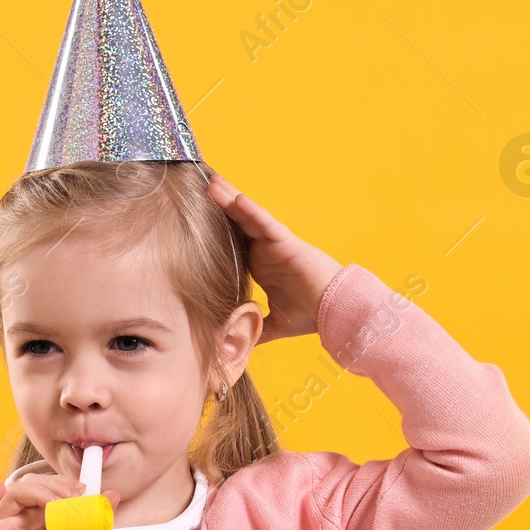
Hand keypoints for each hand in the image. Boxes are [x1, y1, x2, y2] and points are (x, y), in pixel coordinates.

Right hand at [0, 475, 121, 529]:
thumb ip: (94, 516)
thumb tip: (113, 494)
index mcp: (40, 508)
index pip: (47, 482)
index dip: (62, 481)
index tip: (82, 488)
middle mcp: (21, 512)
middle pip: (30, 484)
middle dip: (53, 486)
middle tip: (72, 496)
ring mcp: (5, 523)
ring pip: (12, 493)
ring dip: (35, 492)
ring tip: (54, 503)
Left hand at [206, 172, 343, 343]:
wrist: (336, 314)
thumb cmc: (311, 316)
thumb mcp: (275, 325)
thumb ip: (255, 330)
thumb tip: (234, 346)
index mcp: (260, 266)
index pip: (233, 242)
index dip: (216, 229)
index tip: (193, 219)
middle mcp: (265, 252)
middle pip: (238, 223)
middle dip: (220, 206)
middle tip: (200, 186)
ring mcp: (275, 245)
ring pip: (249, 217)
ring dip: (231, 200)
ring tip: (212, 182)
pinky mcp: (287, 243)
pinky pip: (267, 224)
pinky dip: (252, 212)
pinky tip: (237, 199)